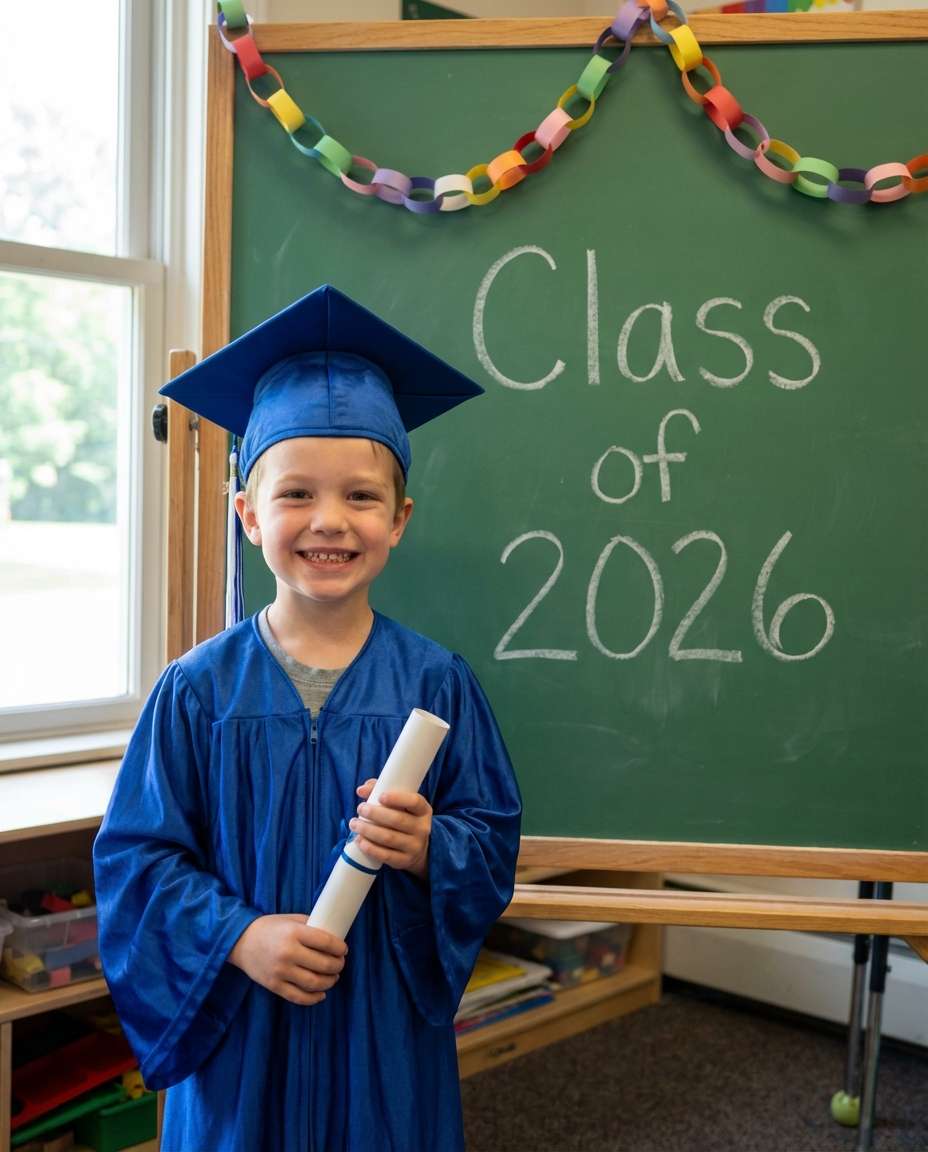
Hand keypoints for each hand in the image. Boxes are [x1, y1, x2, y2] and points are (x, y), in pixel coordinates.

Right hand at [228, 914, 346, 1005]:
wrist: (239, 941)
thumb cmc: (269, 928)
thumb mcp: (290, 919)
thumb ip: (310, 926)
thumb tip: (332, 936)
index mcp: (294, 933)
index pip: (326, 943)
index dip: (340, 948)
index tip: (343, 950)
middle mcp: (288, 953)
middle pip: (323, 965)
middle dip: (337, 966)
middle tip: (340, 964)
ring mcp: (280, 972)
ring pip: (314, 983)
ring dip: (329, 982)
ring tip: (333, 977)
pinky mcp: (274, 986)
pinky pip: (299, 997)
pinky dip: (314, 998)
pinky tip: (321, 993)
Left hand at [350, 780, 431, 879]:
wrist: (417, 849)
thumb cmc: (403, 818)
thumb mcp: (399, 803)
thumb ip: (380, 790)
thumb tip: (361, 790)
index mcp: (423, 810)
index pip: (414, 802)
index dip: (398, 798)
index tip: (380, 796)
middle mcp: (422, 828)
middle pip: (398, 820)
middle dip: (376, 814)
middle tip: (360, 809)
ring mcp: (415, 846)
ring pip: (389, 838)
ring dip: (368, 830)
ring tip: (354, 823)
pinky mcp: (405, 861)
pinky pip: (386, 855)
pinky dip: (370, 848)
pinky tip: (360, 840)